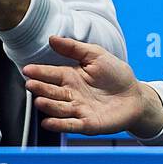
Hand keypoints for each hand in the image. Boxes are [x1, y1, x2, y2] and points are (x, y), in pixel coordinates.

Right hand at [23, 35, 162, 136]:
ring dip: (48, 106)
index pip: (51, 74)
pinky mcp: (87, 124)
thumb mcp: (96, 55)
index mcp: (71, 77)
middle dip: (40, 88)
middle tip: (30, 84)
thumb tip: (52, 38)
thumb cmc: (116, 75)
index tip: (27, 70)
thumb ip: (74, 48)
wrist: (135, 96)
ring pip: (59, 108)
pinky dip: (59, 124)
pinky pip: (71, 125)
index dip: (39, 72)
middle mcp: (71, 94)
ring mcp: (78, 110)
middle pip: (51, 92)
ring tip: (39, 101)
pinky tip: (48, 122)